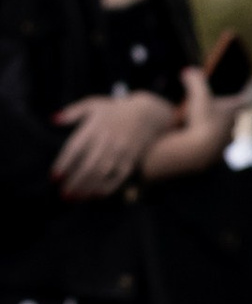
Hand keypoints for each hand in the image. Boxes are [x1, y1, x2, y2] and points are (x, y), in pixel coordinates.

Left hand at [52, 91, 176, 198]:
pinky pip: (119, 176)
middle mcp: (107, 140)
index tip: (54, 177)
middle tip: (63, 195)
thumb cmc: (114, 109)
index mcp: (94, 127)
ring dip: (87, 187)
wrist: (147, 113)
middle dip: (74, 182)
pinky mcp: (131, 159)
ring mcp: (120, 150)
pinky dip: (108, 187)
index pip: (75, 148)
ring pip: (102, 173)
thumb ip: (71, 112)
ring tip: (75, 199)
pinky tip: (95, 195)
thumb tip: (53, 120)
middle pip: (88, 165)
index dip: (64, 164)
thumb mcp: (93, 104)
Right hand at [141, 67, 251, 181]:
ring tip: (204, 129)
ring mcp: (224, 144)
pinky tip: (197, 145)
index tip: (248, 91)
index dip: (246, 94)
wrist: (197, 153)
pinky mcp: (214, 157)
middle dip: (226, 115)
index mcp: (232, 112)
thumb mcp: (198, 96)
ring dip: (216, 132)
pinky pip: (213, 150)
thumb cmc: (201, 121)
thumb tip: (189, 70)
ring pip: (224, 136)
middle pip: (233, 119)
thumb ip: (195, 80)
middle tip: (217, 110)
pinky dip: (207, 146)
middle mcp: (232, 128)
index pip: (246, 100)